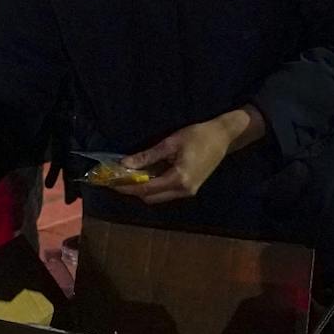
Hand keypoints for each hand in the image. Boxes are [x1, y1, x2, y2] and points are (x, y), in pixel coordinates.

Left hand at [111, 107, 267, 203]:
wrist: (223, 137)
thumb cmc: (198, 135)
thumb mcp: (170, 143)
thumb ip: (147, 156)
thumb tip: (125, 163)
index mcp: (179, 179)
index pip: (146, 189)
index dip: (127, 187)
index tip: (111, 183)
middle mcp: (184, 190)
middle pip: (150, 198)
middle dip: (132, 191)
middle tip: (116, 180)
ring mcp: (188, 192)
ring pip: (158, 197)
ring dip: (142, 190)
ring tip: (127, 178)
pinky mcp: (190, 189)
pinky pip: (166, 193)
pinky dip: (154, 187)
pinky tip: (144, 176)